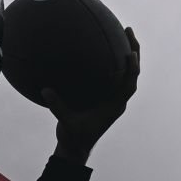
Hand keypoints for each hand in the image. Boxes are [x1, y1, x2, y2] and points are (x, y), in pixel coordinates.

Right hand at [43, 26, 140, 164]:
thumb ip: (58, 107)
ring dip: (126, 55)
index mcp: (114, 106)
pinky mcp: (105, 99)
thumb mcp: (66, 124)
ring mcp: (113, 99)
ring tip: (121, 35)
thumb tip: (46, 91)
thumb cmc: (74, 138)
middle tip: (128, 30)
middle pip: (132, 73)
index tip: (131, 52)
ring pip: (124, 74)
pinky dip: (111, 64)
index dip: (132, 68)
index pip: (129, 84)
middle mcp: (118, 101)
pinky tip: (98, 51)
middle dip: (134, 51)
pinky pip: (112, 77)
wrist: (77, 149)